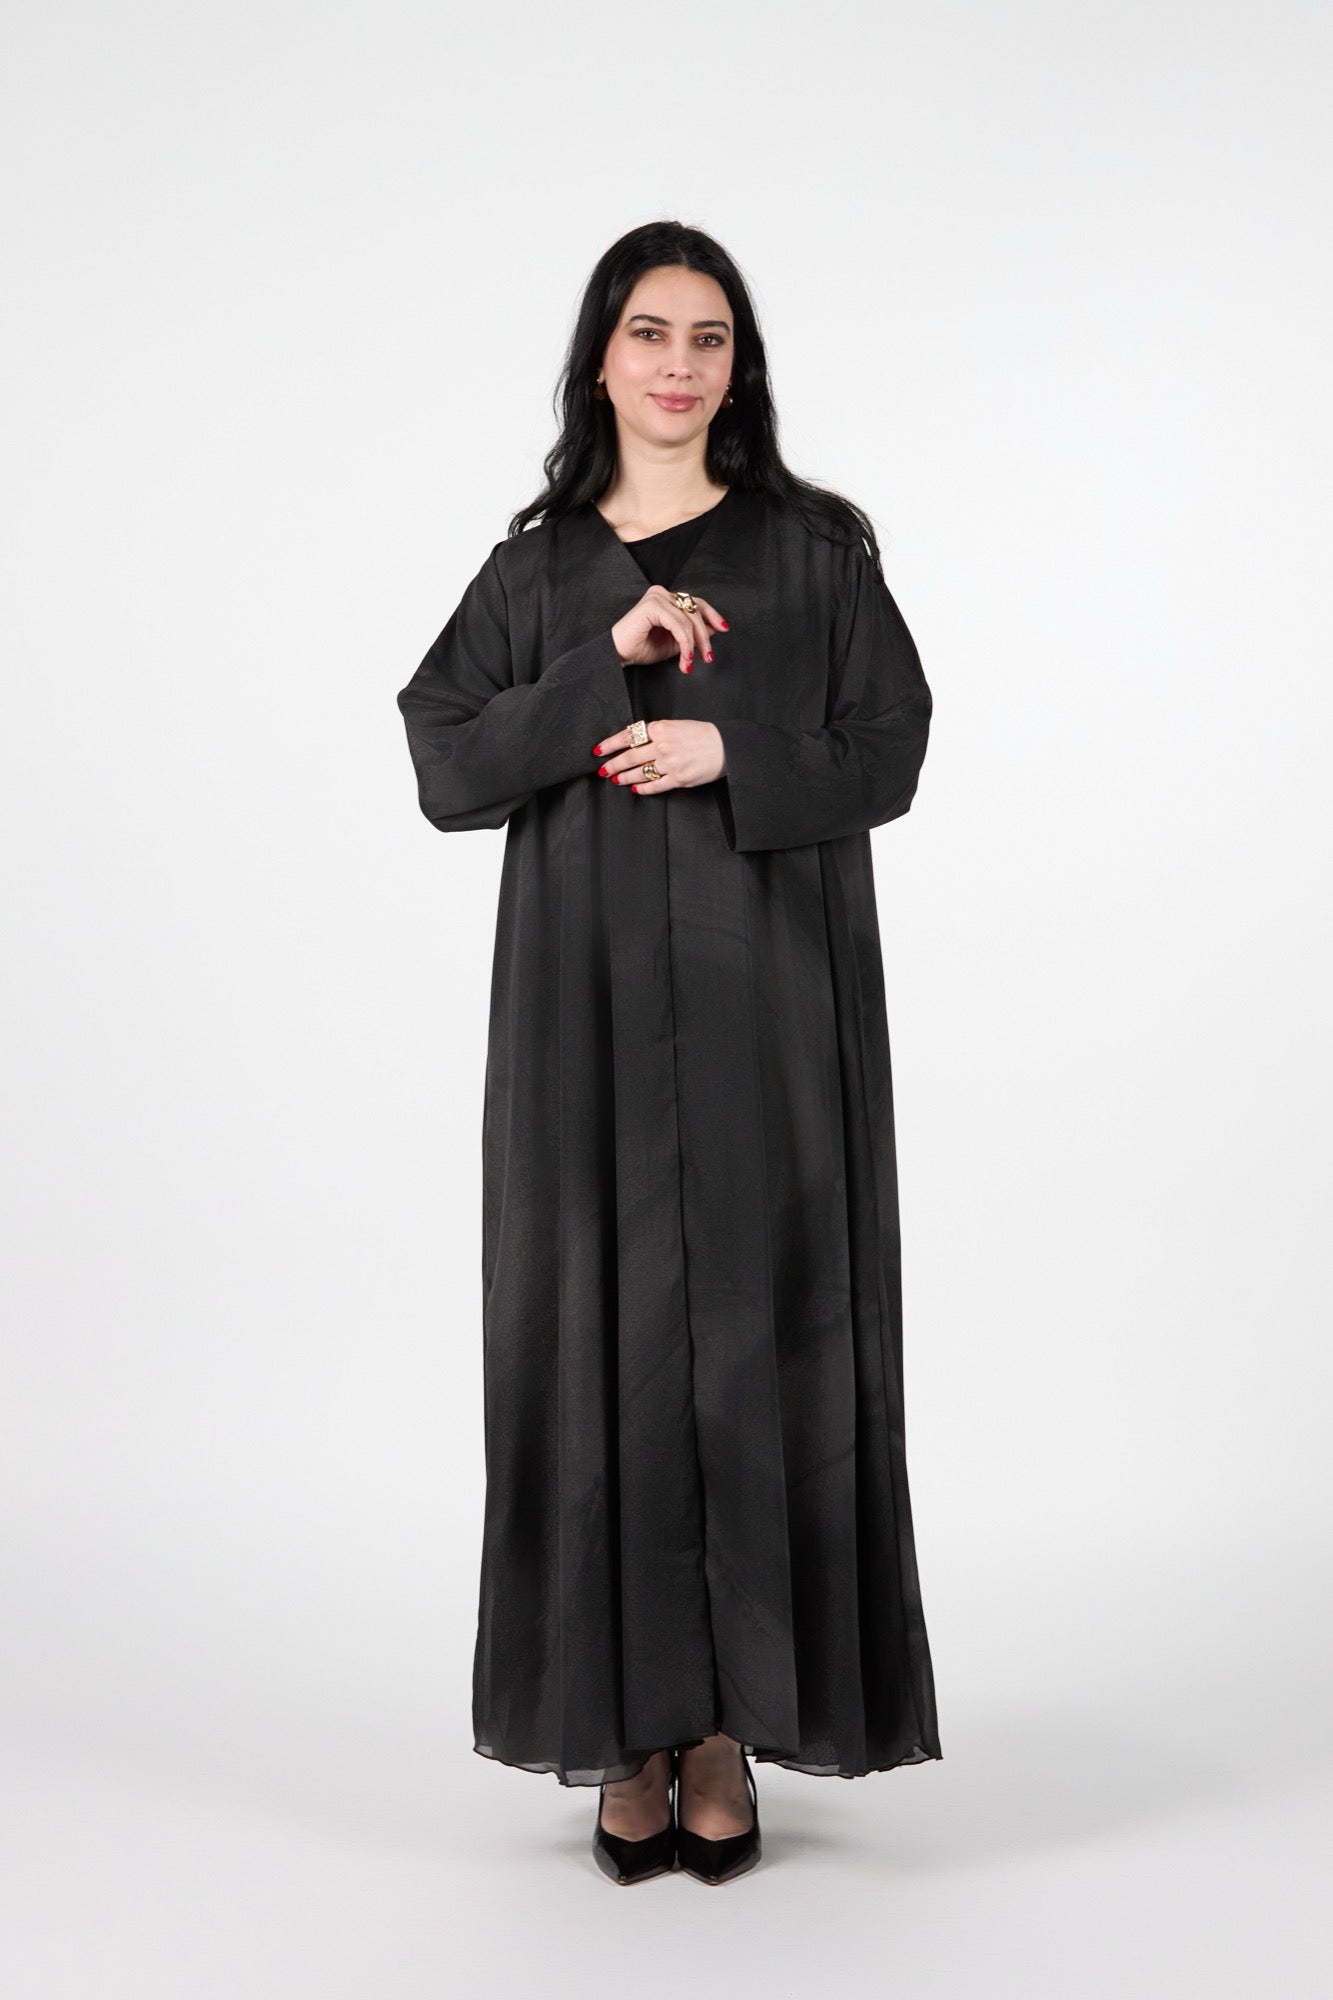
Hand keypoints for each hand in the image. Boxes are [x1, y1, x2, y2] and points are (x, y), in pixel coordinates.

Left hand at [593, 717, 726, 792]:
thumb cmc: (702, 734)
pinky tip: (635, 789)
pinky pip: (655, 785)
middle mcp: (663, 745)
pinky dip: (643, 788)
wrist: (726, 746)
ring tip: (615, 779)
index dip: (611, 744)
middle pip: (630, 756)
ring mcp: (670, 764)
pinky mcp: (679, 779)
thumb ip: (656, 733)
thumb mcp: (677, 725)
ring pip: (640, 772)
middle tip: (602, 770)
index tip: (599, 750)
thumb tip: (635, 742)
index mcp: (661, 728)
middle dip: (613, 764)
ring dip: (625, 777)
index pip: (629, 736)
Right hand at [611, 584, 727, 675]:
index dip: (712, 615)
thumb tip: (714, 629)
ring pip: (689, 619)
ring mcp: (657, 597)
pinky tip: (685, 656)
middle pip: (695, 611)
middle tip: (708, 657)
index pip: (696, 603)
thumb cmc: (640, 648)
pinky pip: (678, 624)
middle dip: (705, 637)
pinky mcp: (652, 605)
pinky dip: (684, 642)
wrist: (618, 655)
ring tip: (689, 662)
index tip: (724, 629)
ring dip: (693, 644)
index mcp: (667, 599)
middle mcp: (662, 594)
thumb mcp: (674, 643)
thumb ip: (692, 634)